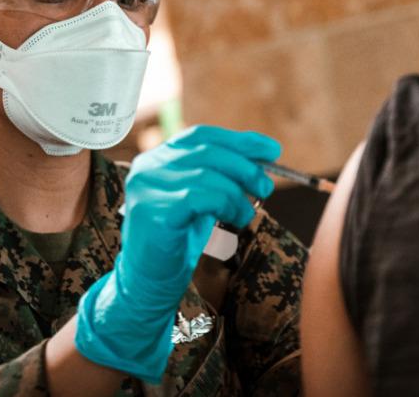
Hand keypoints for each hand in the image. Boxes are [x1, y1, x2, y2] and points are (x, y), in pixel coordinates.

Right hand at [74, 125, 280, 382]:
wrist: (149, 282)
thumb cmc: (178, 239)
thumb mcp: (202, 199)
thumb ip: (221, 176)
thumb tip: (264, 158)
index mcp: (158, 157)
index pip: (202, 136)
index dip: (240, 140)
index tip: (272, 150)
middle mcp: (147, 165)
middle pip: (207, 151)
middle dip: (245, 167)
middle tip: (266, 187)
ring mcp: (146, 186)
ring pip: (207, 175)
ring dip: (236, 195)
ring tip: (244, 215)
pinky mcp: (152, 210)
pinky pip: (199, 196)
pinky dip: (225, 205)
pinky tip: (231, 221)